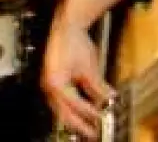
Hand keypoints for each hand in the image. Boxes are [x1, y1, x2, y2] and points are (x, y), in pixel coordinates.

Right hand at [42, 20, 107, 138]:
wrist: (65, 26)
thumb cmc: (73, 42)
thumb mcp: (89, 67)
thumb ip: (98, 87)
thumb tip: (109, 100)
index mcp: (56, 83)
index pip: (75, 105)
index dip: (90, 114)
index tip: (101, 120)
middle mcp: (49, 86)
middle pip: (63, 113)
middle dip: (79, 125)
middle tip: (92, 134)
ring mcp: (48, 85)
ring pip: (60, 109)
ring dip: (74, 118)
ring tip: (87, 126)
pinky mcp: (51, 82)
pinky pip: (60, 100)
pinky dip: (71, 107)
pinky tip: (81, 110)